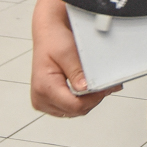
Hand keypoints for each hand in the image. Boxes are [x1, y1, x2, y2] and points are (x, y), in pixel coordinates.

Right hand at [31, 0, 121, 115]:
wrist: (49, 35)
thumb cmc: (54, 41)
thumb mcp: (68, 52)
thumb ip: (77, 72)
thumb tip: (85, 89)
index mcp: (44, 87)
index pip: (74, 105)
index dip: (93, 99)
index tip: (105, 88)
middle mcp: (41, 98)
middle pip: (76, 110)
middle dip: (92, 99)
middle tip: (104, 85)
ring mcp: (44, 101)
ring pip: (74, 111)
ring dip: (87, 100)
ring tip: (95, 85)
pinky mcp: (49, 101)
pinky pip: (70, 107)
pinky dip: (81, 99)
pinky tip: (86, 88)